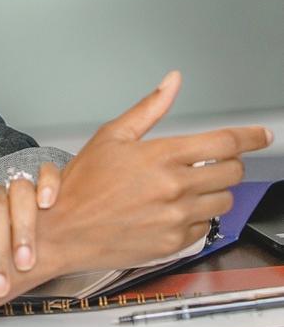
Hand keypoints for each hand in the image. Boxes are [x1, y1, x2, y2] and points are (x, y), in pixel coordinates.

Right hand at [42, 70, 272, 276]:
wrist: (65, 229)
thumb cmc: (82, 184)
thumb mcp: (110, 136)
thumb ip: (148, 108)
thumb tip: (171, 82)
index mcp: (161, 156)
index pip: (223, 142)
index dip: (250, 136)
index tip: (261, 135)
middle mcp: (175, 188)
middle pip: (232, 172)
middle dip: (229, 163)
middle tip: (214, 160)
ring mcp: (177, 218)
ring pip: (224, 201)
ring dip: (214, 190)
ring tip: (188, 186)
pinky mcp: (175, 244)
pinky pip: (205, 227)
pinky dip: (196, 216)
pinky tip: (171, 209)